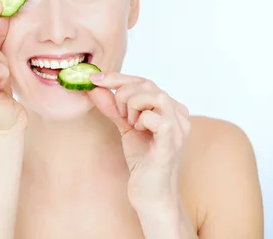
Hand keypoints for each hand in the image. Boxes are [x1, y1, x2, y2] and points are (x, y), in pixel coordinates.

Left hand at [87, 72, 189, 209]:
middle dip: (123, 94)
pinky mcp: (171, 145)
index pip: (144, 81)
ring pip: (156, 96)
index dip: (117, 77)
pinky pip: (158, 119)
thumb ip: (112, 107)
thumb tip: (93, 87)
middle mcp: (179, 116)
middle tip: (118, 114)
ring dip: (133, 105)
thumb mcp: (125, 127)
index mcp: (169, 109)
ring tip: (130, 123)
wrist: (151, 195)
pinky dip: (142, 120)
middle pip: (148, 84)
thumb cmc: (143, 161)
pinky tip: (138, 130)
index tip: (94, 77)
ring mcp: (178, 129)